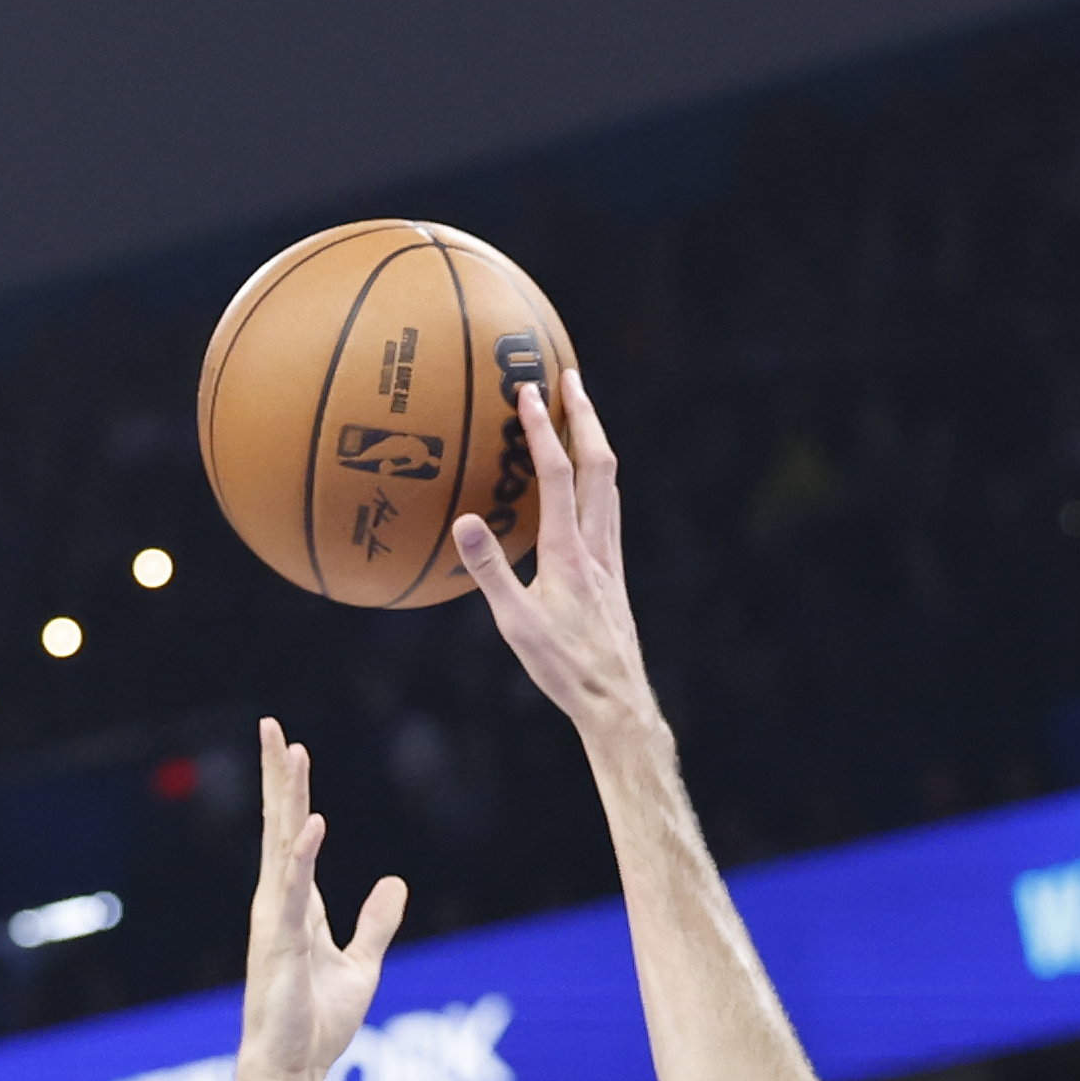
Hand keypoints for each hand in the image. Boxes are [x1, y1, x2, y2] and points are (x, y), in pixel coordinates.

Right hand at [236, 718, 405, 1080]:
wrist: (293, 1071)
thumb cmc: (317, 1025)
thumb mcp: (361, 965)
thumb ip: (376, 924)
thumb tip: (395, 884)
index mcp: (297, 907)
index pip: (293, 835)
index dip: (292, 792)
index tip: (290, 748)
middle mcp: (279, 905)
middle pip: (280, 827)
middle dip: (277, 777)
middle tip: (272, 726)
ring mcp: (276, 922)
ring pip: (281, 847)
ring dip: (287, 799)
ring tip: (290, 752)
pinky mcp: (281, 946)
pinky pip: (292, 893)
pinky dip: (302, 858)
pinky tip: (310, 824)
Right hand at [452, 372, 656, 735]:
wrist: (616, 701)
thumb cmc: (563, 669)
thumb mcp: (516, 624)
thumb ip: (490, 571)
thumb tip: (463, 521)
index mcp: (569, 553)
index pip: (558, 475)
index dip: (543, 430)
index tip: (529, 391)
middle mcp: (598, 547)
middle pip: (600, 466)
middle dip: (586, 417)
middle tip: (572, 379)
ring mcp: (611, 561)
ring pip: (610, 487)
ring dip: (597, 445)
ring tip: (584, 417)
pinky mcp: (615, 578)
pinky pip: (609, 514)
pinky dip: (599, 483)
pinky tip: (590, 490)